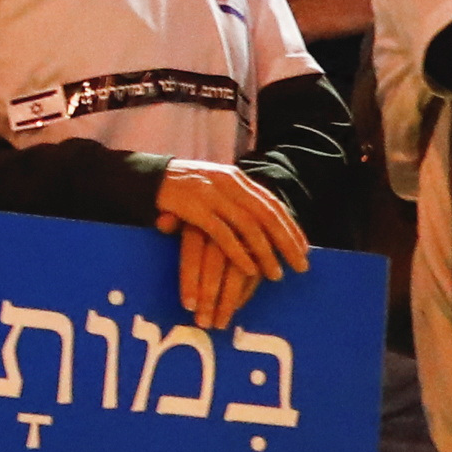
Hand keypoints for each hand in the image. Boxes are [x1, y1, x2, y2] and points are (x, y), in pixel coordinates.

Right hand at [150, 158, 310, 326]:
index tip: (304, 249)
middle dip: (286, 242)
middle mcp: (229, 183)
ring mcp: (212, 195)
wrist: (147, 177)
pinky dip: (238, 252)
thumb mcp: (214, 189)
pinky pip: (222, 234)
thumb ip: (236, 202)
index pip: (272, 203)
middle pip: (267, 215)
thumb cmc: (183, 188)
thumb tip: (262, 229)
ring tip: (277, 275)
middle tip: (301, 266)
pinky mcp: (195, 208)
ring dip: (266, 252)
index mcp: (236, 179)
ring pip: (248, 225)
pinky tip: (250, 269)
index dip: (290, 227)